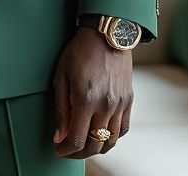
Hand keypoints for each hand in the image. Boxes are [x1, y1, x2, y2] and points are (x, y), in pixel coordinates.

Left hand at [51, 26, 133, 158]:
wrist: (105, 34)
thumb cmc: (79, 52)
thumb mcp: (61, 77)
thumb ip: (61, 109)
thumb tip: (59, 136)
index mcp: (86, 100)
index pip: (77, 139)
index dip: (66, 150)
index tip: (59, 150)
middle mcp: (105, 106)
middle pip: (95, 144)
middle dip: (79, 153)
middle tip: (69, 149)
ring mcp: (119, 104)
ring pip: (111, 141)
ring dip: (96, 148)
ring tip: (85, 144)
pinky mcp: (128, 100)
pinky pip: (123, 129)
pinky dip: (113, 137)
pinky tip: (102, 134)